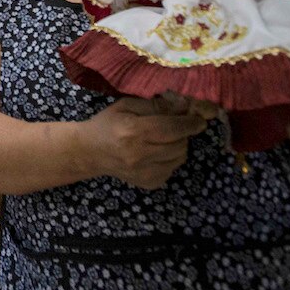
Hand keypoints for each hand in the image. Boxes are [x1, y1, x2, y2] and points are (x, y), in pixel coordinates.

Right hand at [86, 97, 208, 189]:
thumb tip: (184, 105)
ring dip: (178, 146)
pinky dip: (170, 159)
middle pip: (180, 144)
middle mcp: (140, 155)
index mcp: (133, 132)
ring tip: (163, 139)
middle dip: (183, 134)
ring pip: (180, 158)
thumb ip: (156, 106)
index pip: (172, 128)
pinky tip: (156, 152)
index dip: (190, 123)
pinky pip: (173, 169)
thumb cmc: (108, 124)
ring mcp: (145, 173)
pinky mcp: (149, 183)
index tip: (199, 120)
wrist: (90, 152)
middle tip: (176, 126)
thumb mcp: (127, 106)